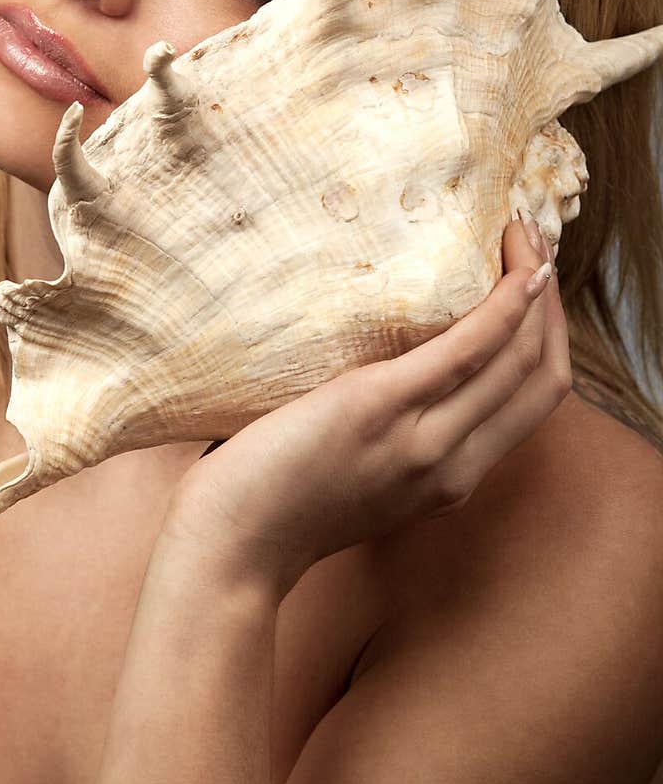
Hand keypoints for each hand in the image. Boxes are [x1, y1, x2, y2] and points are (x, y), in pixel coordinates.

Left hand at [161, 216, 570, 596]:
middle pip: (540, 377)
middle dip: (551, 305)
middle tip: (539, 245)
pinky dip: (502, 307)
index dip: (548, 337)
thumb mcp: (358, 480)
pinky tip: (514, 272)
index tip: (536, 284)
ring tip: (528, 236)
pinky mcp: (380, 407)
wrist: (231, 546)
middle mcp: (453, 466)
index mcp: (450, 481)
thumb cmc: (275, 505)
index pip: (532, 402)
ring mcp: (422, 440)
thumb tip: (391, 369)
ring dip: (535, 290)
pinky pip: (466, 351)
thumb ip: (391, 439)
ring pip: (517, 359)